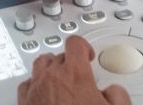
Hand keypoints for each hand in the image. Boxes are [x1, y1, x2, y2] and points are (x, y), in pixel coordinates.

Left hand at [16, 37, 130, 104]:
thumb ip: (118, 95)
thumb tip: (114, 91)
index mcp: (75, 74)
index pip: (75, 44)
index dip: (83, 46)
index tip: (87, 54)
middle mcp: (52, 77)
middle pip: (58, 56)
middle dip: (68, 62)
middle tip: (78, 73)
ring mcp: (36, 89)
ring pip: (39, 66)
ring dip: (50, 68)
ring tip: (59, 77)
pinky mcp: (24, 103)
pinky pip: (26, 84)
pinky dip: (34, 83)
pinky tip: (41, 90)